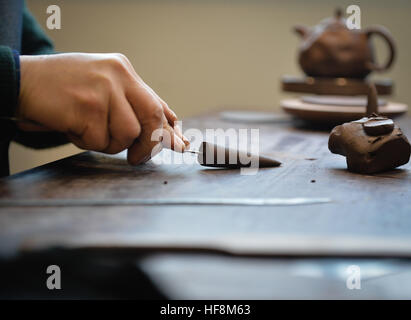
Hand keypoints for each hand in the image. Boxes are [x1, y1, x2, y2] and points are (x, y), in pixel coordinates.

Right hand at [17, 53, 188, 163]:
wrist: (21, 81)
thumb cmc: (62, 89)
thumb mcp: (100, 88)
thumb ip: (129, 106)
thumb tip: (164, 133)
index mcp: (123, 70)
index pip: (156, 102)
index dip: (168, 128)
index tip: (178, 144)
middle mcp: (118, 75)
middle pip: (152, 116)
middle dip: (149, 143)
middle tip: (137, 158)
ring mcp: (103, 89)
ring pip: (127, 133)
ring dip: (109, 142)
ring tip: (86, 129)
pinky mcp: (88, 107)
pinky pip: (101, 140)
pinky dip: (87, 142)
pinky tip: (72, 126)